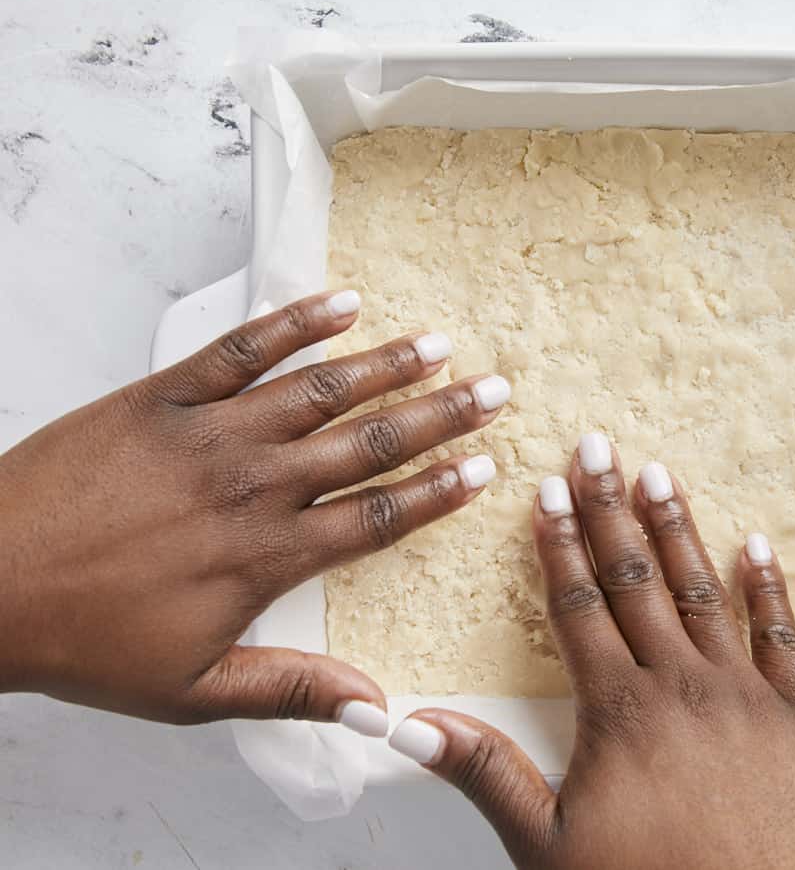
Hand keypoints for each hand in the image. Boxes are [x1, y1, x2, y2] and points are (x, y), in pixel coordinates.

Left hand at [0, 290, 508, 731]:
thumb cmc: (83, 641)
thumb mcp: (190, 690)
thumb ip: (291, 690)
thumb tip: (377, 709)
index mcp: (265, 555)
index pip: (376, 517)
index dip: (437, 492)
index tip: (484, 469)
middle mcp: (253, 485)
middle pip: (367, 444)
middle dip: (440, 417)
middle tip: (494, 390)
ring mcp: (209, 433)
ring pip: (319, 390)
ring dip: (387, 365)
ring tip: (440, 344)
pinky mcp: (161, 396)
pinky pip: (240, 349)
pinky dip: (293, 322)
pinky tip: (340, 302)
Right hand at [388, 434, 794, 869]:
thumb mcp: (547, 850)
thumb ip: (486, 774)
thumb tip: (409, 726)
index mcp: (619, 711)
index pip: (580, 606)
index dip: (560, 544)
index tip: (547, 489)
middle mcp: (683, 687)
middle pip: (637, 581)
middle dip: (611, 509)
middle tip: (598, 446)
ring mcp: (749, 697)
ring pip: (706, 593)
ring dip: (679, 530)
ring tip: (659, 474)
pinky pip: (785, 636)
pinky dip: (769, 586)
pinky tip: (755, 545)